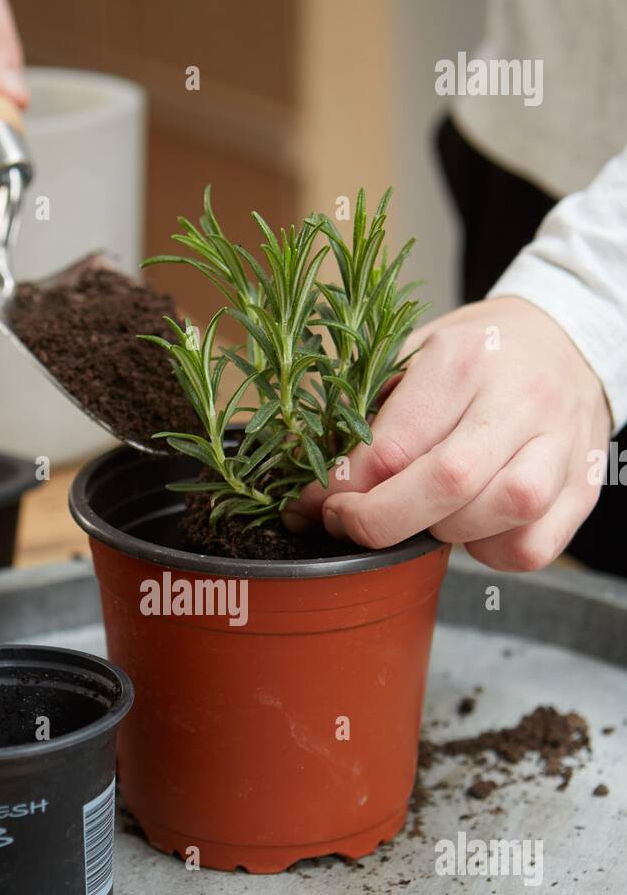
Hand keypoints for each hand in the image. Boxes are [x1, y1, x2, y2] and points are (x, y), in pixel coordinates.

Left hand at [287, 297, 611, 570]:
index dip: (341, 488)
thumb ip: (369, 411)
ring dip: (442, 533)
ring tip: (423, 515)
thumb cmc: (478, 356)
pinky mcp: (583, 488)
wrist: (567, 341)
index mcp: (464, 359)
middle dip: (381, 522)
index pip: (391, 445)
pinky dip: (491, 553)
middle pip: (447, 483)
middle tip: (349, 524)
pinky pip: (529, 549)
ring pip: (497, 516)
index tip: (311, 503)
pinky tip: (475, 526)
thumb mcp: (416, 355)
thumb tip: (315, 478)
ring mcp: (561, 447)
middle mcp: (520, 400)